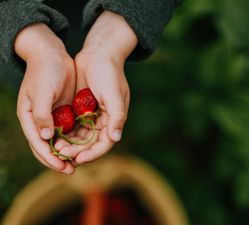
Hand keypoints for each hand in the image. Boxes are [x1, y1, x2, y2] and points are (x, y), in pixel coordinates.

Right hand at [15, 23, 75, 173]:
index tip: (63, 167)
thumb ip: (42, 114)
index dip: (49, 157)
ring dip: (68, 152)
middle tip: (73, 169)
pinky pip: (69, 130)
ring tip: (80, 161)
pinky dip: (75, 139)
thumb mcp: (42, 92)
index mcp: (29, 118)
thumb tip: (44, 138)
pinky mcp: (63, 112)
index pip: (37, 144)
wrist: (53, 55)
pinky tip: (85, 145)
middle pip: (47, 146)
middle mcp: (39, 121)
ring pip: (59, 141)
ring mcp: (52, 117)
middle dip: (59, 159)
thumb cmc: (44, 72)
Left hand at [55, 11, 136, 163]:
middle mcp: (104, 120)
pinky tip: (55, 135)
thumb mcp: (114, 94)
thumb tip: (116, 137)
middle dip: (78, 150)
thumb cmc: (109, 73)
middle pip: (91, 143)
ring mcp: (92, 115)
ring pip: (81, 136)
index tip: (79, 159)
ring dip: (70, 143)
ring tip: (56, 148)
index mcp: (115, 119)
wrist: (97, 54)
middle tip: (62, 153)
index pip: (105, 143)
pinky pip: (73, 125)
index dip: (93, 153)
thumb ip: (117, 116)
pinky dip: (66, 132)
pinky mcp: (81, 108)